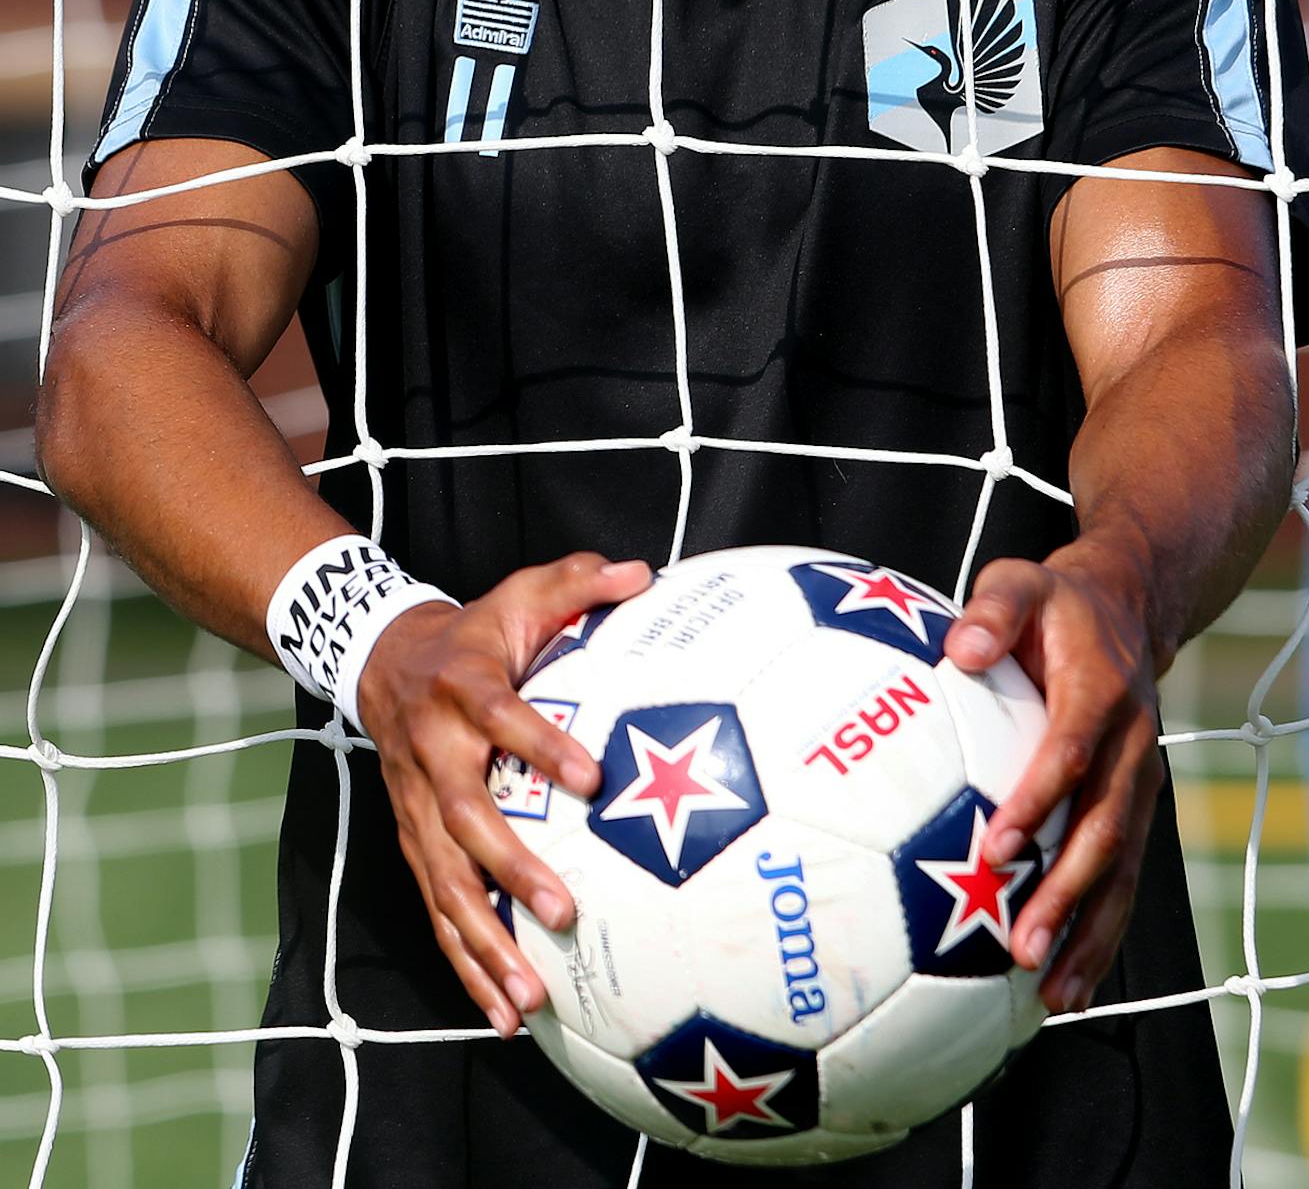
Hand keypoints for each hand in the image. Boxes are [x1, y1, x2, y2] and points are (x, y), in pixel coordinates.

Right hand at [356, 550, 651, 1036]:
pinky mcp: (415, 845)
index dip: (543, 744)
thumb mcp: (521, 593)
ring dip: (484, 942)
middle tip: (564, 910)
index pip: (503, 717)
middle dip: (512, 868)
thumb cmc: (476, 632)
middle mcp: (435, 755)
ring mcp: (418, 810)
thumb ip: (578, 582)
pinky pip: (439, 913)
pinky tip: (502, 1017)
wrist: (383, 661)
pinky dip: (466, 966)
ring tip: (530, 997)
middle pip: (466, 819)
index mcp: (465, 691)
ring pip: (446, 884)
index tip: (593, 776)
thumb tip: (643, 572)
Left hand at [943, 535, 1163, 1014]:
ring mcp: (1141, 782)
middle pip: (1105, 830)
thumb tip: (959, 646)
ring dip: (1091, 933)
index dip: (1037, 801)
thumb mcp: (1021, 580)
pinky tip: (1069, 984)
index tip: (996, 847)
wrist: (1129, 606)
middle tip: (1022, 948)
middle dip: (1068, 895)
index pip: (1070, 754)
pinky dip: (1100, 932)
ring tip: (1054, 994)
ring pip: (1122, 869)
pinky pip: (1123, 877)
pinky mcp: (1135, 807)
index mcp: (1102, 693)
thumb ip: (992, 609)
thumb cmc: (1054, 600)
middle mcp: (1133, 746)